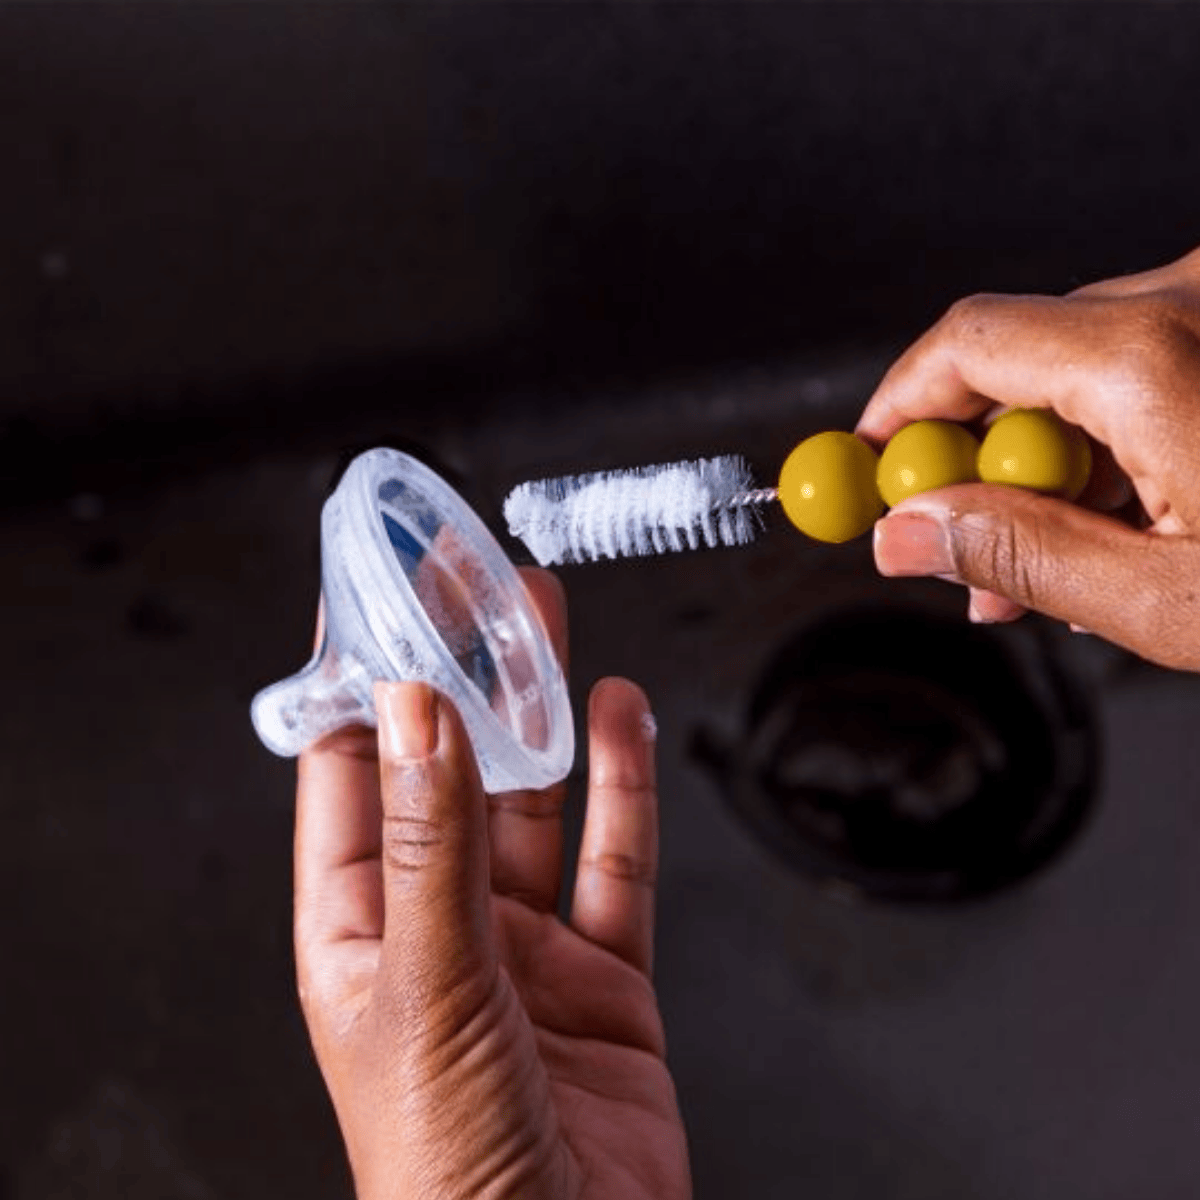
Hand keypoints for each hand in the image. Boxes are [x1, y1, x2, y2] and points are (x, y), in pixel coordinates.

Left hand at [294, 568, 690, 1199]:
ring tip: (545, 625)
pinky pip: (616, 862)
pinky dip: (623, 788)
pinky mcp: (604, 977)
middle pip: (448, 768)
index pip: (346, 772)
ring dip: (541, 714)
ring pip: (534, 802)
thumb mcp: (429, 990)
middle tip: (474, 586)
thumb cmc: (450, 1174)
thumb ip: (431, 845)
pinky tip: (618, 720)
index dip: (362, 680)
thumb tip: (413, 713)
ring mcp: (524, 950)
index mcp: (358, 931)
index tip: (377, 598)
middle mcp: (438, 928)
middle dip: (461, 675)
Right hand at [858, 245, 1199, 670]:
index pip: (967, 344)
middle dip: (975, 461)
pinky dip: (1113, 440)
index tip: (869, 469)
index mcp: (1157, 354)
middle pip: (1020, 359)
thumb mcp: (1168, 599)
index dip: (897, 411)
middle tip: (959, 548)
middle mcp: (1195, 298)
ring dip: (1047, 464)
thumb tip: (907, 532)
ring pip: (1083, 367)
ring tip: (1054, 564)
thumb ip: (1017, 555)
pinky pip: (1146, 364)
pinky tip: (1122, 520)